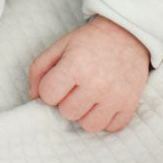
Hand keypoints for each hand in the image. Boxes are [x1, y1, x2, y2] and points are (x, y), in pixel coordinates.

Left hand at [28, 15, 149, 132]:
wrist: (128, 34)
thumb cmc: (90, 41)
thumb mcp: (60, 46)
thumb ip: (39, 68)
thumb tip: (33, 97)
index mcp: (75, 65)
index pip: (48, 95)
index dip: (50, 88)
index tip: (60, 80)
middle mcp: (96, 84)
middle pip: (67, 113)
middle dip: (67, 101)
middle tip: (77, 86)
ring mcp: (115, 97)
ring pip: (88, 126)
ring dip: (86, 113)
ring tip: (90, 96)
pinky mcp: (129, 106)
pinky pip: (110, 128)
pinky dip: (106, 118)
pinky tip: (105, 101)